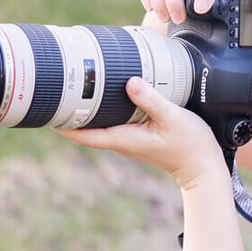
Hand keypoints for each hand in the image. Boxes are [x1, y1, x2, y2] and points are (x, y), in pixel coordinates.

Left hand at [56, 77, 226, 191]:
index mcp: (123, 139)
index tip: (47, 109)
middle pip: (85, 128)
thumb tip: (130, 82)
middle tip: (56, 90)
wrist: (203, 168)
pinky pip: (113, 122)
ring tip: (74, 88)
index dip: (62, 124)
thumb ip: (151, 100)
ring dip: (85, 110)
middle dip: (69, 112)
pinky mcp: (137, 135)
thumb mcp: (173, 118)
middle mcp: (121, 141)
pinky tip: (105, 95)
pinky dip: (104, 109)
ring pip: (98, 124)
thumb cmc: (190, 146)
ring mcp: (128, 139)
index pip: (83, 134)